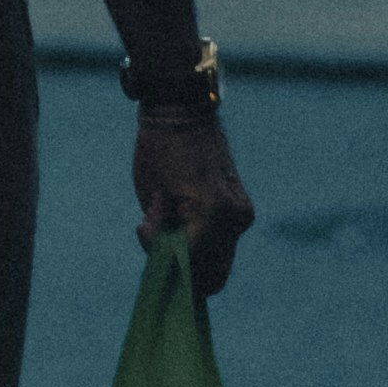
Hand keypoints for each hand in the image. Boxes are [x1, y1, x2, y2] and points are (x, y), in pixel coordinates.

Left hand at [132, 101, 252, 300]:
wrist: (183, 110)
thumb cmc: (159, 151)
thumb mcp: (152, 198)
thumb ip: (164, 236)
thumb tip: (171, 265)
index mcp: (210, 215)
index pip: (188, 265)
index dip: (161, 255)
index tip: (145, 227)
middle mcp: (234, 219)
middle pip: (213, 275)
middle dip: (184, 270)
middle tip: (160, 241)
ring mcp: (242, 214)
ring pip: (220, 262)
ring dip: (194, 256)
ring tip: (171, 221)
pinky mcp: (242, 208)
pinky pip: (224, 242)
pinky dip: (204, 242)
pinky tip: (183, 217)